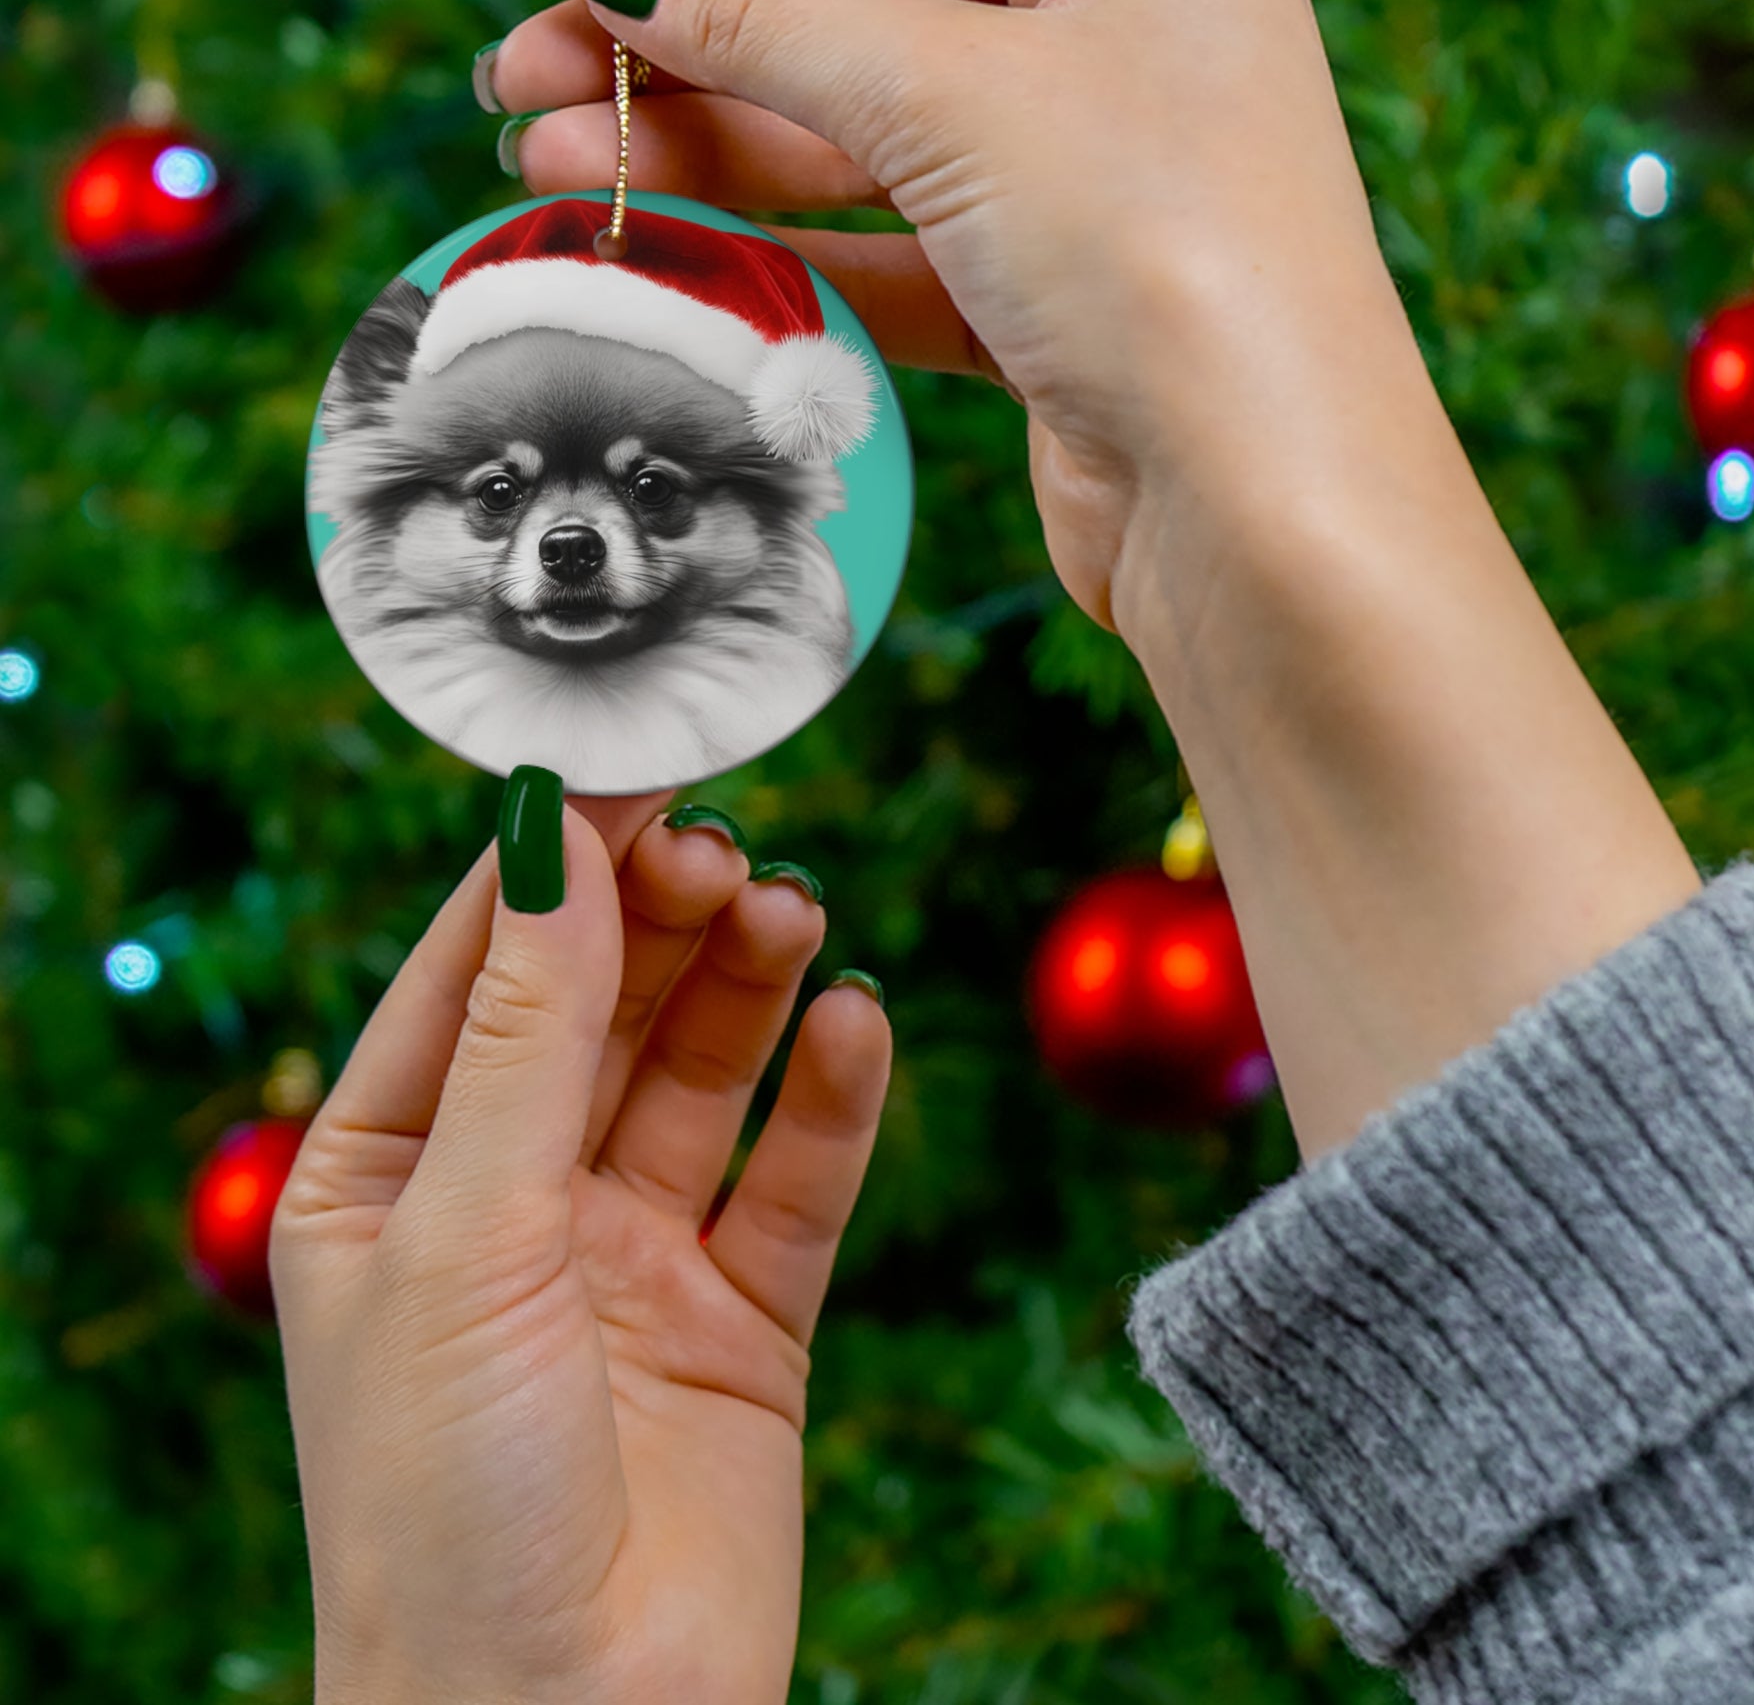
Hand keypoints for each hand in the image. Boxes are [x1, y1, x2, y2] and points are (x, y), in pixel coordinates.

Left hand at [271, 795, 890, 1704]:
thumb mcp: (463, 1235)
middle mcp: (512, 1204)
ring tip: (793, 913)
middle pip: (601, 1008)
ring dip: (748, 985)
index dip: (552, 863)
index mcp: (389, 1176)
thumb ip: (525, 1034)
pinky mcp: (743, 1320)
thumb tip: (552, 838)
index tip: (633, 760)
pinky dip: (831, 1098)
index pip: (476, 972)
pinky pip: (796, 1180)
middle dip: (660, 918)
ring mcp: (632, 1259)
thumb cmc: (446, 1502)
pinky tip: (856, 1024)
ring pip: (702, 1075)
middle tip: (727, 846)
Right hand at [489, 0, 1697, 1159]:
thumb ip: (768, 19)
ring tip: (552, 155)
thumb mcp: (952, 98)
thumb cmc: (1162, 257)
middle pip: (858, 19)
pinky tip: (663, 235)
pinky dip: (782, 244)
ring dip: (709, 149)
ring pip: (861, 144)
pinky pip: (890, 248)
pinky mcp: (1051, 305)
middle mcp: (1122, 41)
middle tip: (521, 79)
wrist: (1264, 513)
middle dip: (686, 50)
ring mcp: (1088, 181)